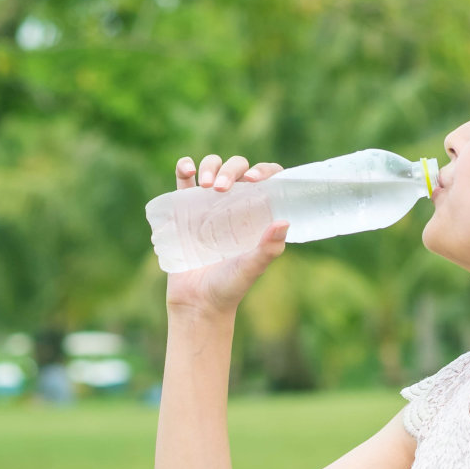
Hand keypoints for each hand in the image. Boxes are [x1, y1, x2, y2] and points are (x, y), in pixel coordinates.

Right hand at [164, 153, 287, 317]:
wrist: (197, 302)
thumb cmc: (230, 287)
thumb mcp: (251, 268)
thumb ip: (268, 249)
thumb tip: (285, 222)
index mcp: (256, 214)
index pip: (266, 180)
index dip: (264, 171)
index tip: (253, 180)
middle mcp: (235, 205)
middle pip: (237, 169)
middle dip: (231, 169)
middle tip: (222, 188)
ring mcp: (209, 204)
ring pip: (212, 168)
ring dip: (210, 166)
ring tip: (205, 185)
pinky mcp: (185, 209)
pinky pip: (184, 181)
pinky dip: (185, 168)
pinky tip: (187, 168)